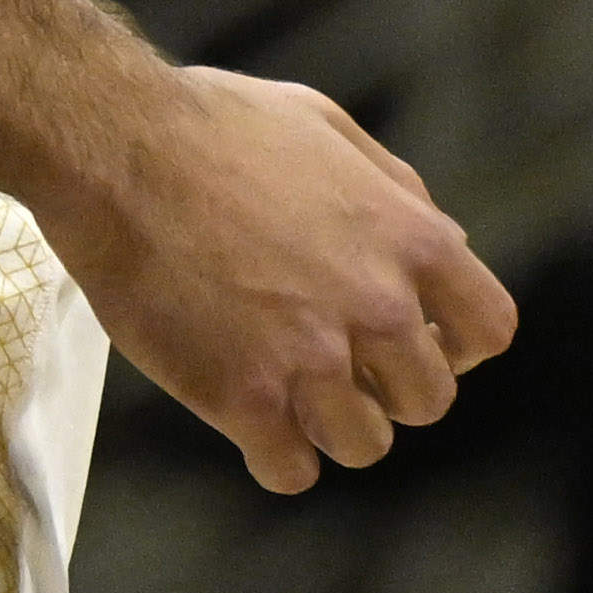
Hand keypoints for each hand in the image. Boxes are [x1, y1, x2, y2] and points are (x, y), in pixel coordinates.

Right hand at [51, 64, 518, 493]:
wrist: (106, 144)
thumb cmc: (206, 122)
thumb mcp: (321, 123)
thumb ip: (393, 186)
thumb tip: (446, 240)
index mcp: (409, 239)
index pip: (486, 330)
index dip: (452, 344)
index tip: (409, 340)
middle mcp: (377, 308)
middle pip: (426, 399)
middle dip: (382, 386)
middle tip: (328, 362)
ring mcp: (311, 359)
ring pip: (364, 444)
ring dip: (327, 424)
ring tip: (282, 391)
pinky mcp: (242, 396)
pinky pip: (289, 470)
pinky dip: (273, 456)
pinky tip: (245, 420)